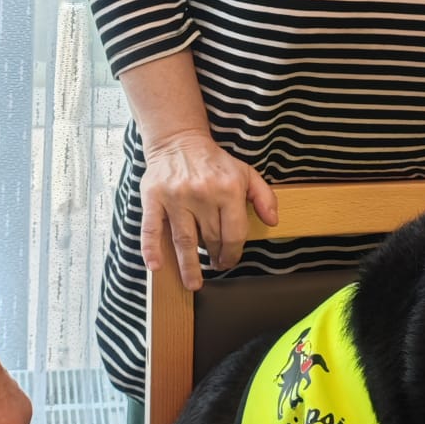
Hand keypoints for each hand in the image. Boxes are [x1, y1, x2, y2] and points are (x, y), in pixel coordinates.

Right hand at [140, 132, 278, 288]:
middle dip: (215, 257)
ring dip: (189, 265)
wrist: (179, 141)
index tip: (229, 261)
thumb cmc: (214, 162)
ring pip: (184, 240)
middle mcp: (202, 194)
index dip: (233, 253)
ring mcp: (176, 197)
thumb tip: (273, 221)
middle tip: (214, 266)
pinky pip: (152, 228)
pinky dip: (152, 248)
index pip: (234, 233)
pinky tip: (156, 266)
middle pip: (210, 239)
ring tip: (193, 282)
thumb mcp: (246, 172)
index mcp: (228, 189)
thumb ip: (264, 196)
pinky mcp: (153, 198)